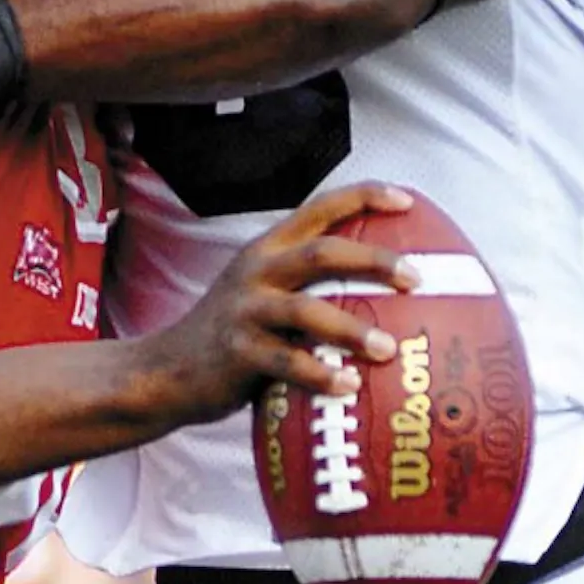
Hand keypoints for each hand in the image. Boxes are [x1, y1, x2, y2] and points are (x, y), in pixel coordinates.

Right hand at [151, 182, 419, 425]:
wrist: (168, 369)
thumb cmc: (235, 330)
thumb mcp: (261, 289)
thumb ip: (305, 283)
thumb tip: (383, 292)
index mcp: (268, 248)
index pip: (320, 207)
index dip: (364, 197)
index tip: (408, 201)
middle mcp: (256, 270)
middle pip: (321, 252)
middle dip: (373, 260)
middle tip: (415, 278)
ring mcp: (245, 311)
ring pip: (306, 311)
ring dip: (352, 329)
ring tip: (388, 348)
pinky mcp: (238, 352)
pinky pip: (288, 364)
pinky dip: (322, 375)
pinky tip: (349, 385)